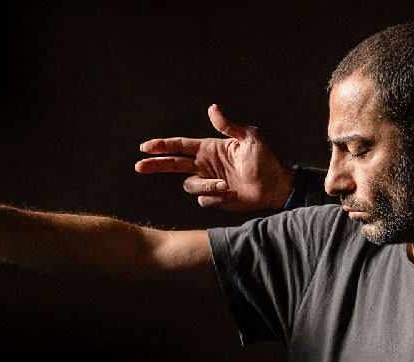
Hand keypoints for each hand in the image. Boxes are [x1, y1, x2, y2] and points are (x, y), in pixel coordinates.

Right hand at [135, 104, 294, 211]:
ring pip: (190, 186)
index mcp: (209, 149)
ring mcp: (208, 182)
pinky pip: (204, 200)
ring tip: (227, 187)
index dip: (162, 146)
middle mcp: (204, 165)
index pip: (180, 146)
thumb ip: (228, 126)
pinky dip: (217, 198)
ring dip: (207, 187)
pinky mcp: (213, 198)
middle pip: (172, 165)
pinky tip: (233, 194)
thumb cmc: (264, 159)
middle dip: (155, 164)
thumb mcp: (249, 137)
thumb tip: (212, 109)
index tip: (145, 147)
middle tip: (139, 166)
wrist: (274, 186)